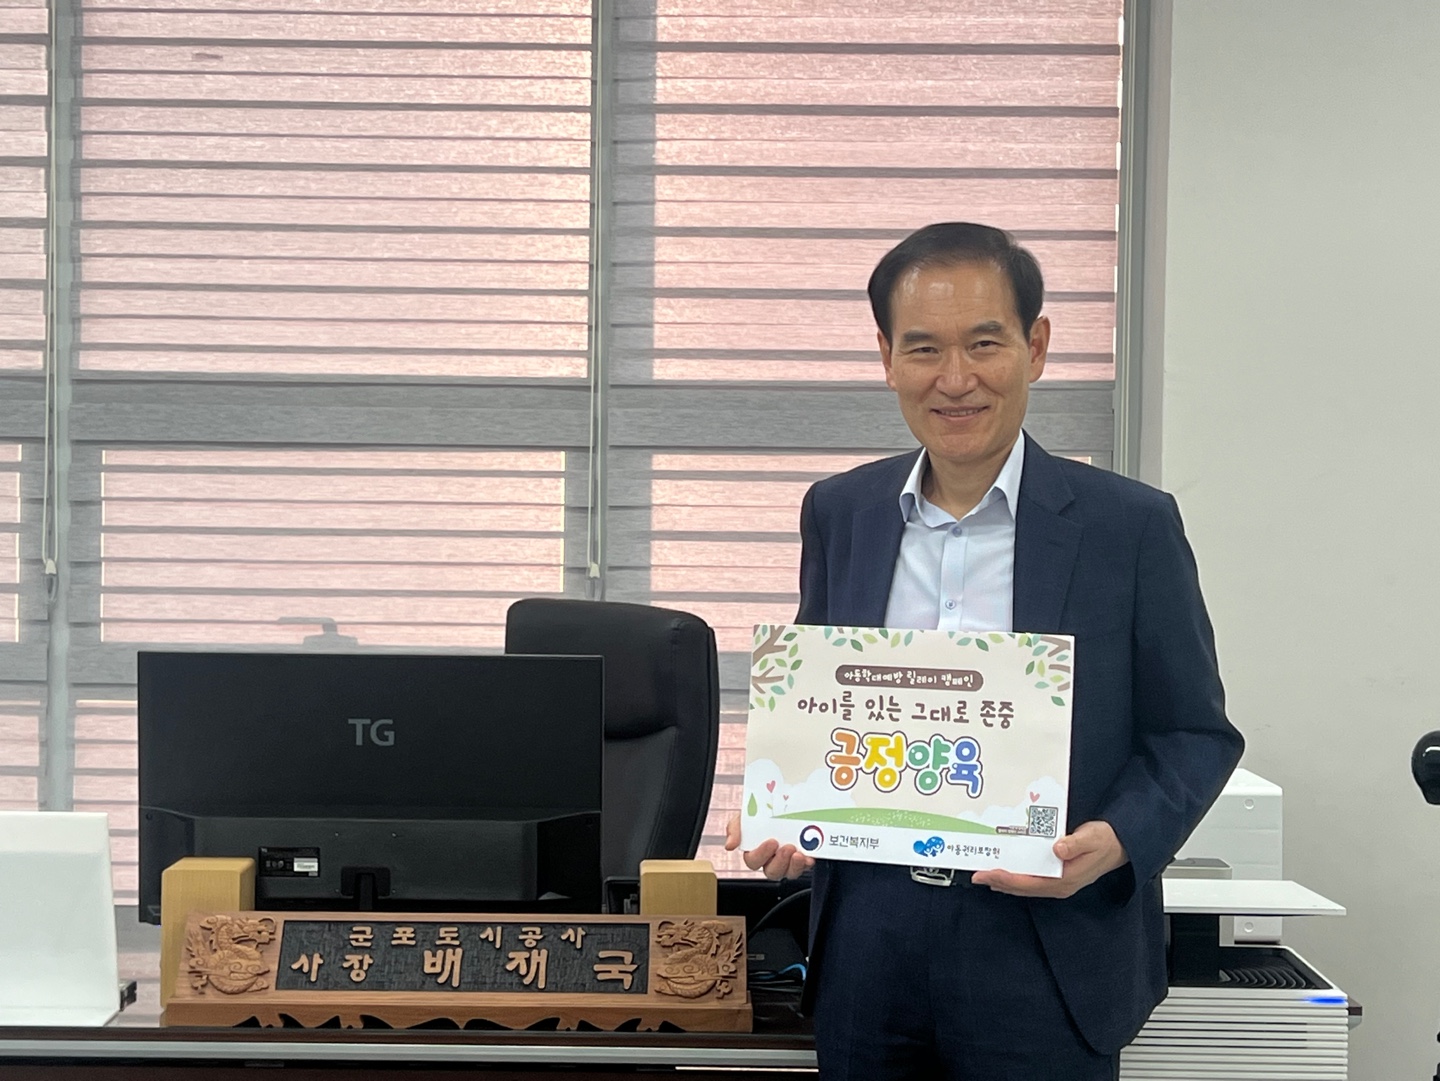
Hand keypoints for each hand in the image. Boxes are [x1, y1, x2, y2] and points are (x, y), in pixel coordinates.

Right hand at [724, 814, 814, 880]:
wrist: (781, 803)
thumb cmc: (759, 814)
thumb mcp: (744, 817)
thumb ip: (735, 829)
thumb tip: (729, 845)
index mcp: (755, 852)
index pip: (753, 861)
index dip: (762, 854)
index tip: (771, 842)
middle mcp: (771, 860)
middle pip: (772, 871)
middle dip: (780, 862)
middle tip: (787, 848)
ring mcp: (787, 862)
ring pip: (789, 873)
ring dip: (794, 866)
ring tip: (799, 854)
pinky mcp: (802, 859)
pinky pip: (805, 867)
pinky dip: (807, 864)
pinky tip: (810, 857)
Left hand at [971, 820, 1127, 898]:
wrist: (1121, 846)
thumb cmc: (1105, 840)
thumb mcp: (1093, 837)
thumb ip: (1075, 844)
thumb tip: (1057, 849)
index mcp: (1065, 879)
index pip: (1029, 882)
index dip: (1006, 879)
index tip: (987, 873)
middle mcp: (1059, 886)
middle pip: (1023, 887)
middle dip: (999, 881)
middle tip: (976, 875)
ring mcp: (1058, 883)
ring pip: (1026, 886)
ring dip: (1005, 881)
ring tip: (985, 875)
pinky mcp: (1058, 878)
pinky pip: (1032, 881)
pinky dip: (1016, 878)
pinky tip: (1006, 872)